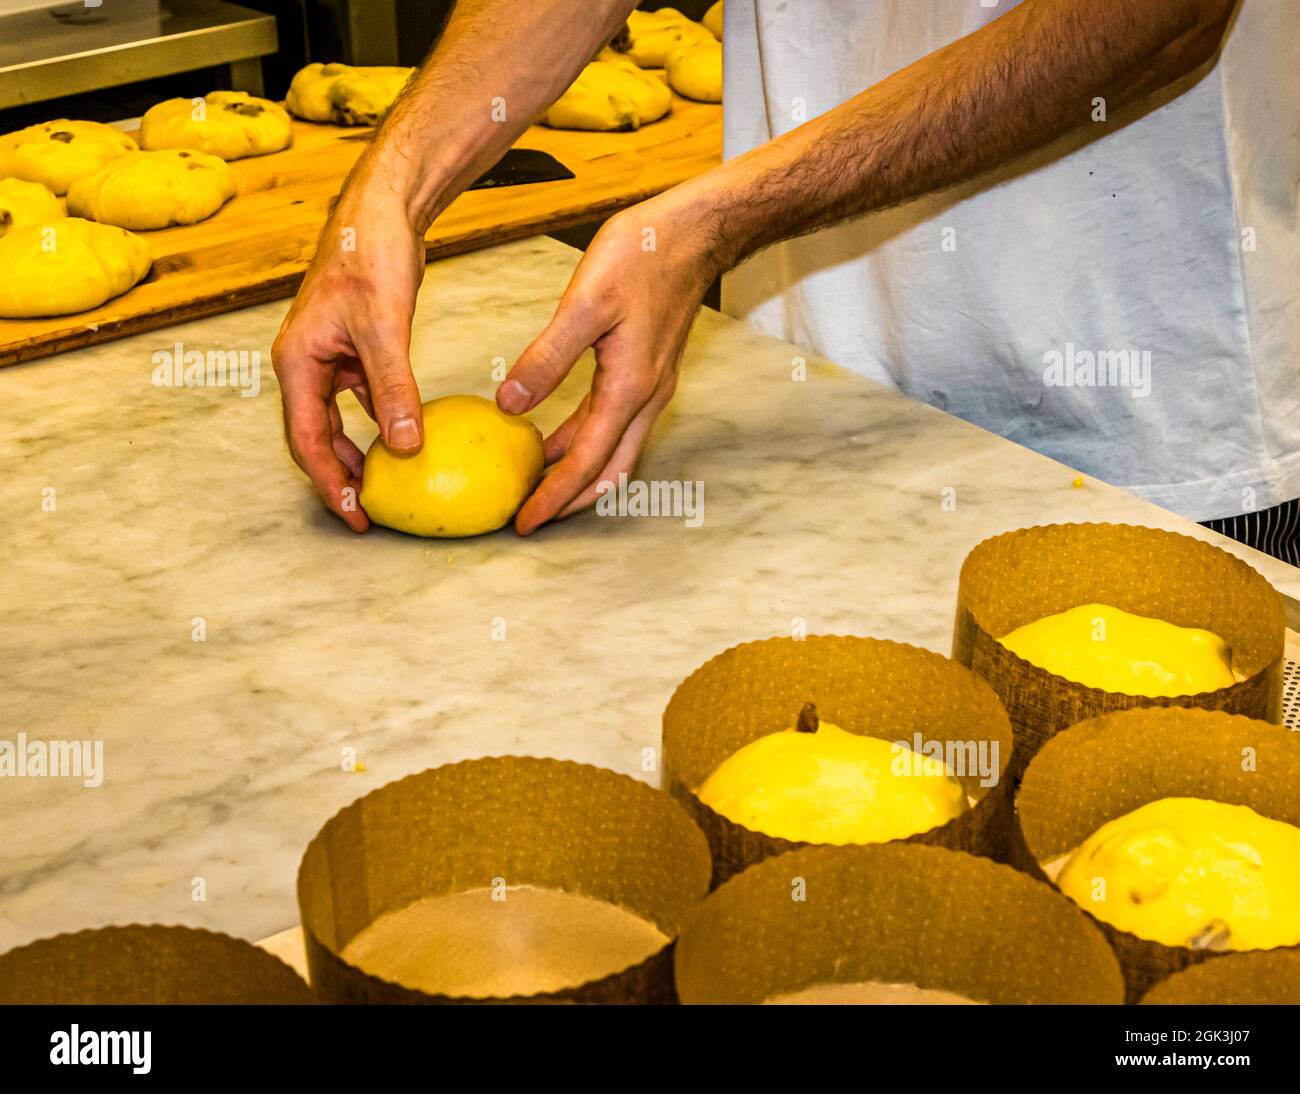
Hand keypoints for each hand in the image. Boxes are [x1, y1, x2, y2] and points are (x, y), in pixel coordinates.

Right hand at [272, 157, 427, 531]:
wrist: (380, 210)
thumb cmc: (370, 255)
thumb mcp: (384, 327)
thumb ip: (392, 388)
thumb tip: (404, 446)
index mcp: (298, 362)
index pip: (308, 441)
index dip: (331, 484)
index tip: (357, 517)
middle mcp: (305, 364)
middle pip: (315, 438)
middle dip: (338, 478)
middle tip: (369, 515)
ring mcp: (328, 357)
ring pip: (337, 421)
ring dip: (357, 454)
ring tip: (384, 487)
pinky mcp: (353, 349)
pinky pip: (361, 399)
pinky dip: (378, 422)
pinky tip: (402, 439)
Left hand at [496, 191, 719, 533]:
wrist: (694, 233)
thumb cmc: (642, 257)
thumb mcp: (585, 305)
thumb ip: (546, 358)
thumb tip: (508, 405)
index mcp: (628, 390)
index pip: (586, 463)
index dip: (552, 497)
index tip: (523, 523)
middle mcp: (644, 399)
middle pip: (609, 473)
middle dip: (570, 501)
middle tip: (532, 519)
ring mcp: (651, 387)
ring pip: (614, 453)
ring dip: (579, 475)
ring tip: (538, 485)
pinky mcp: (647, 372)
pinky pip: (615, 426)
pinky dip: (586, 443)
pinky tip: (556, 437)